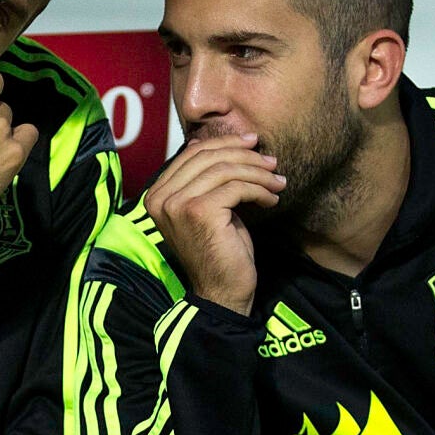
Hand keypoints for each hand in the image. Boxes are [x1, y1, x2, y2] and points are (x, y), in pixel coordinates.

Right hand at [141, 133, 283, 315]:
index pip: (192, 154)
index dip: (225, 143)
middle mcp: (160, 197)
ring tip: (277, 182)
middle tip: (271, 162)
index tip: (252, 144)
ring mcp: (176, 204)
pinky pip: (236, 187)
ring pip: (224, 170)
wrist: (221, 291)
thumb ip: (203, 180)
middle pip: (207, 157)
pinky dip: (259, 190)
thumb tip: (211, 142)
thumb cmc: (219, 250)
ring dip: (257, 173)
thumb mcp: (206, 208)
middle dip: (245, 155)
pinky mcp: (198, 212)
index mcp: (157, 194)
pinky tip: (272, 200)